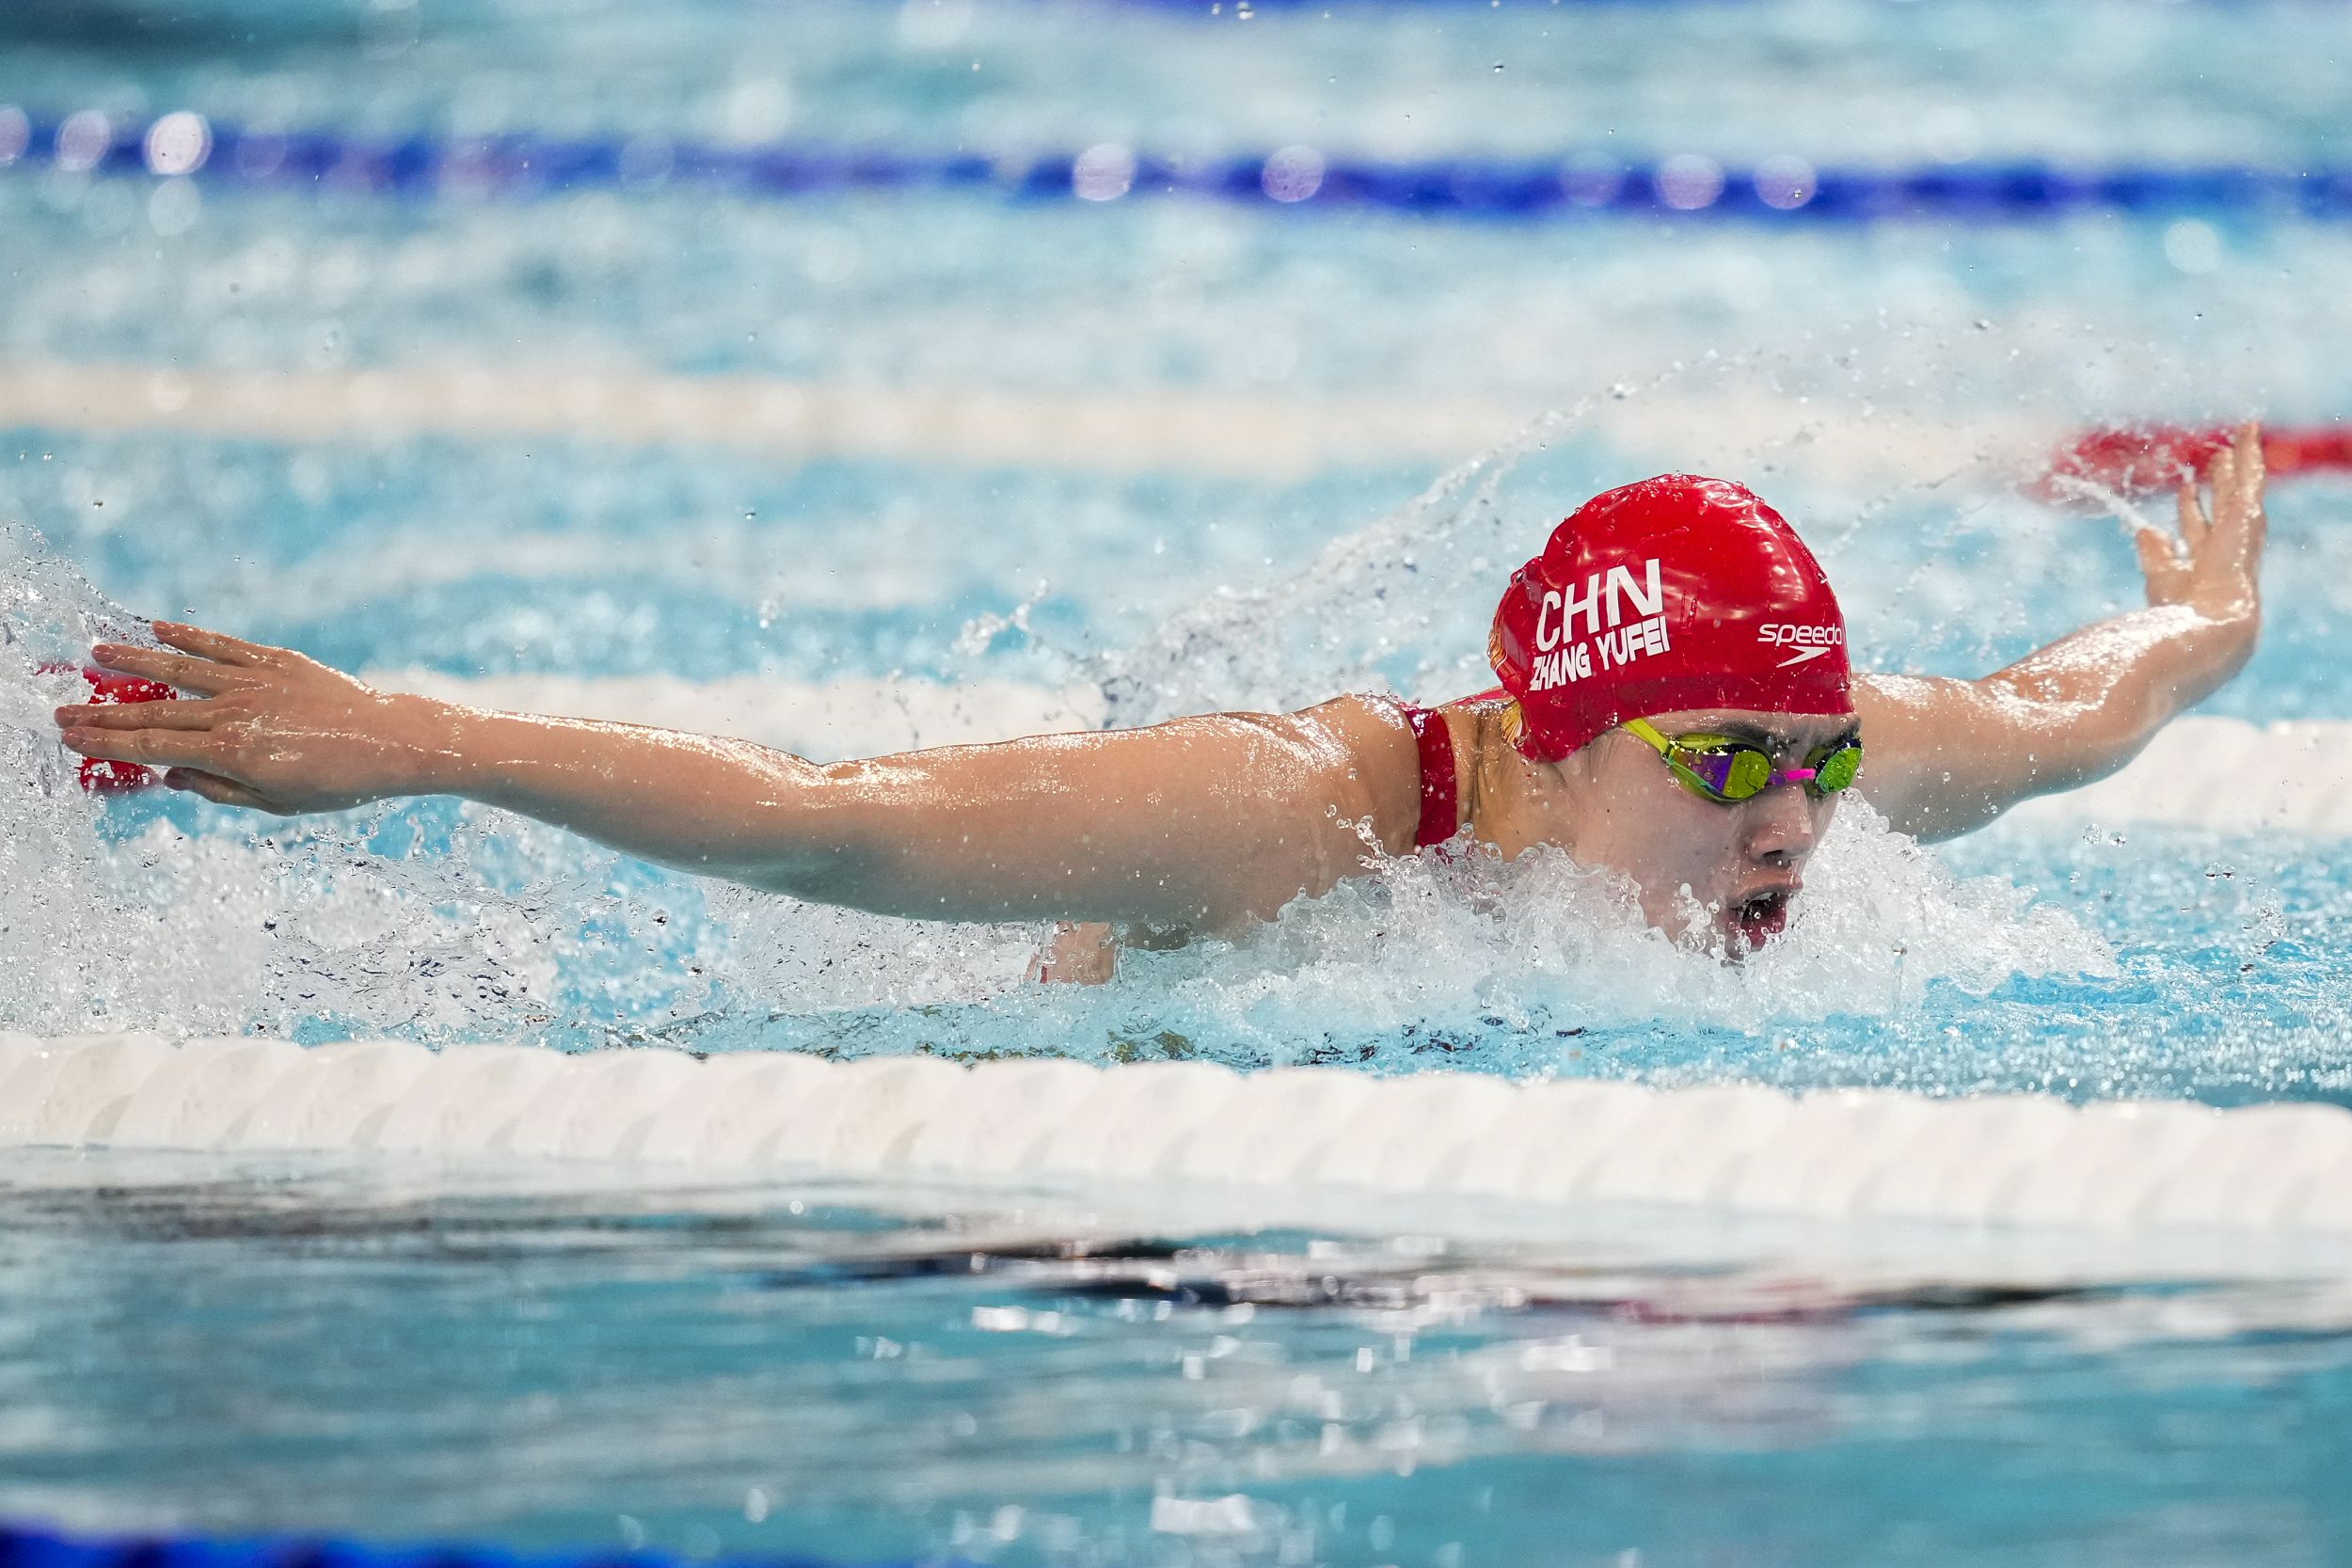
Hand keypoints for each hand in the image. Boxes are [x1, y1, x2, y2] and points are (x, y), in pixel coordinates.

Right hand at [53, 622, 448, 814]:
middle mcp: (236, 714)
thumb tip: (169, 774)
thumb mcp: (275, 803)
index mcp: (231, 755)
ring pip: (181, 670)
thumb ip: (218, 789)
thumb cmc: (337, 783)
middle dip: (104, 711)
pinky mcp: (277, 662)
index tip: (69, 737)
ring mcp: (255, 683)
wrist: (391, 743)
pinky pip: (224, 646)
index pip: (153, 746)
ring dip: (135, 662)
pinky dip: (189, 638)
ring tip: (96, 654)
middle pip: (155, 711)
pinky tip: (157, 630)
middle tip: (61, 708)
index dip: (106, 742)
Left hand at [2136, 419, 2265, 624]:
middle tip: (2216, 459)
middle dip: (2219, 482)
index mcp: (2206, 564)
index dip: (2190, 507)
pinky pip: (2250, 475)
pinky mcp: (2248, 514)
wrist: (2208, 618)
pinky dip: (2249, 451)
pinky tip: (2248, 430)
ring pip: (2240, 487)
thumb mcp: (2161, 577)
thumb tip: (2146, 530)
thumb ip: (2155, 554)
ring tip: (2238, 439)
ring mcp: (2240, 529)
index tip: (2185, 488)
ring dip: (2238, 463)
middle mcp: (2227, 546)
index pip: (2197, 527)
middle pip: (2222, 504)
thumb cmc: (2182, 610)